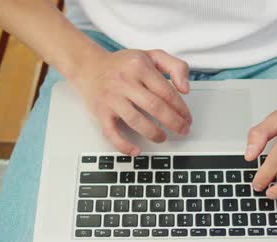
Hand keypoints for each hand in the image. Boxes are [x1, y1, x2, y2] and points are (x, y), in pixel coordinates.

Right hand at [72, 48, 191, 154]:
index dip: (181, 108)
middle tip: (182, 130)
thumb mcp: (152, 56)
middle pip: (154, 106)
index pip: (166, 91)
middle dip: (173, 122)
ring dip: (153, 133)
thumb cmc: (123, 64)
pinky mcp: (101, 111)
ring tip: (162, 137)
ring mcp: (112, 98)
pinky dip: (123, 144)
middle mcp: (125, 82)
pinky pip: (111, 132)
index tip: (187, 118)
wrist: (89, 66)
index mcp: (140, 67)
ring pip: (136, 120)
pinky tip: (136, 150)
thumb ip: (175, 67)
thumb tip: (186, 89)